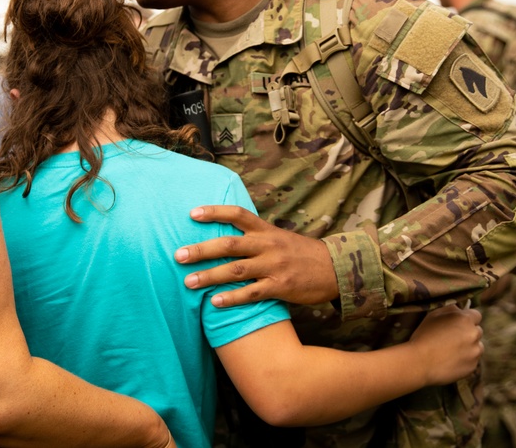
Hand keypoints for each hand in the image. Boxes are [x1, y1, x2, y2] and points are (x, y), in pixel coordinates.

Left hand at [175, 205, 338, 306]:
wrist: (337, 269)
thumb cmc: (301, 254)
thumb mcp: (279, 237)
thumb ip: (254, 237)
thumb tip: (224, 237)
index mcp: (266, 230)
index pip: (237, 214)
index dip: (214, 212)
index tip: (191, 213)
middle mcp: (267, 245)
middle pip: (229, 244)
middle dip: (202, 250)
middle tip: (178, 255)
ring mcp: (274, 267)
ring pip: (236, 270)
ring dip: (210, 276)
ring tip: (188, 281)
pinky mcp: (281, 287)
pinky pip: (252, 293)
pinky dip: (232, 298)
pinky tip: (214, 303)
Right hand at [408, 305, 482, 385]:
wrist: (420, 362)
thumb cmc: (424, 335)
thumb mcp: (433, 314)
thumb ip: (450, 309)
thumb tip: (460, 308)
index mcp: (465, 319)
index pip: (476, 315)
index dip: (467, 318)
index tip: (458, 323)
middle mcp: (474, 335)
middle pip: (477, 331)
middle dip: (468, 332)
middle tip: (453, 337)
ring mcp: (475, 352)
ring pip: (477, 346)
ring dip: (469, 346)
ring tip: (452, 350)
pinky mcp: (473, 366)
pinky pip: (473, 360)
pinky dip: (465, 359)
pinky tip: (451, 359)